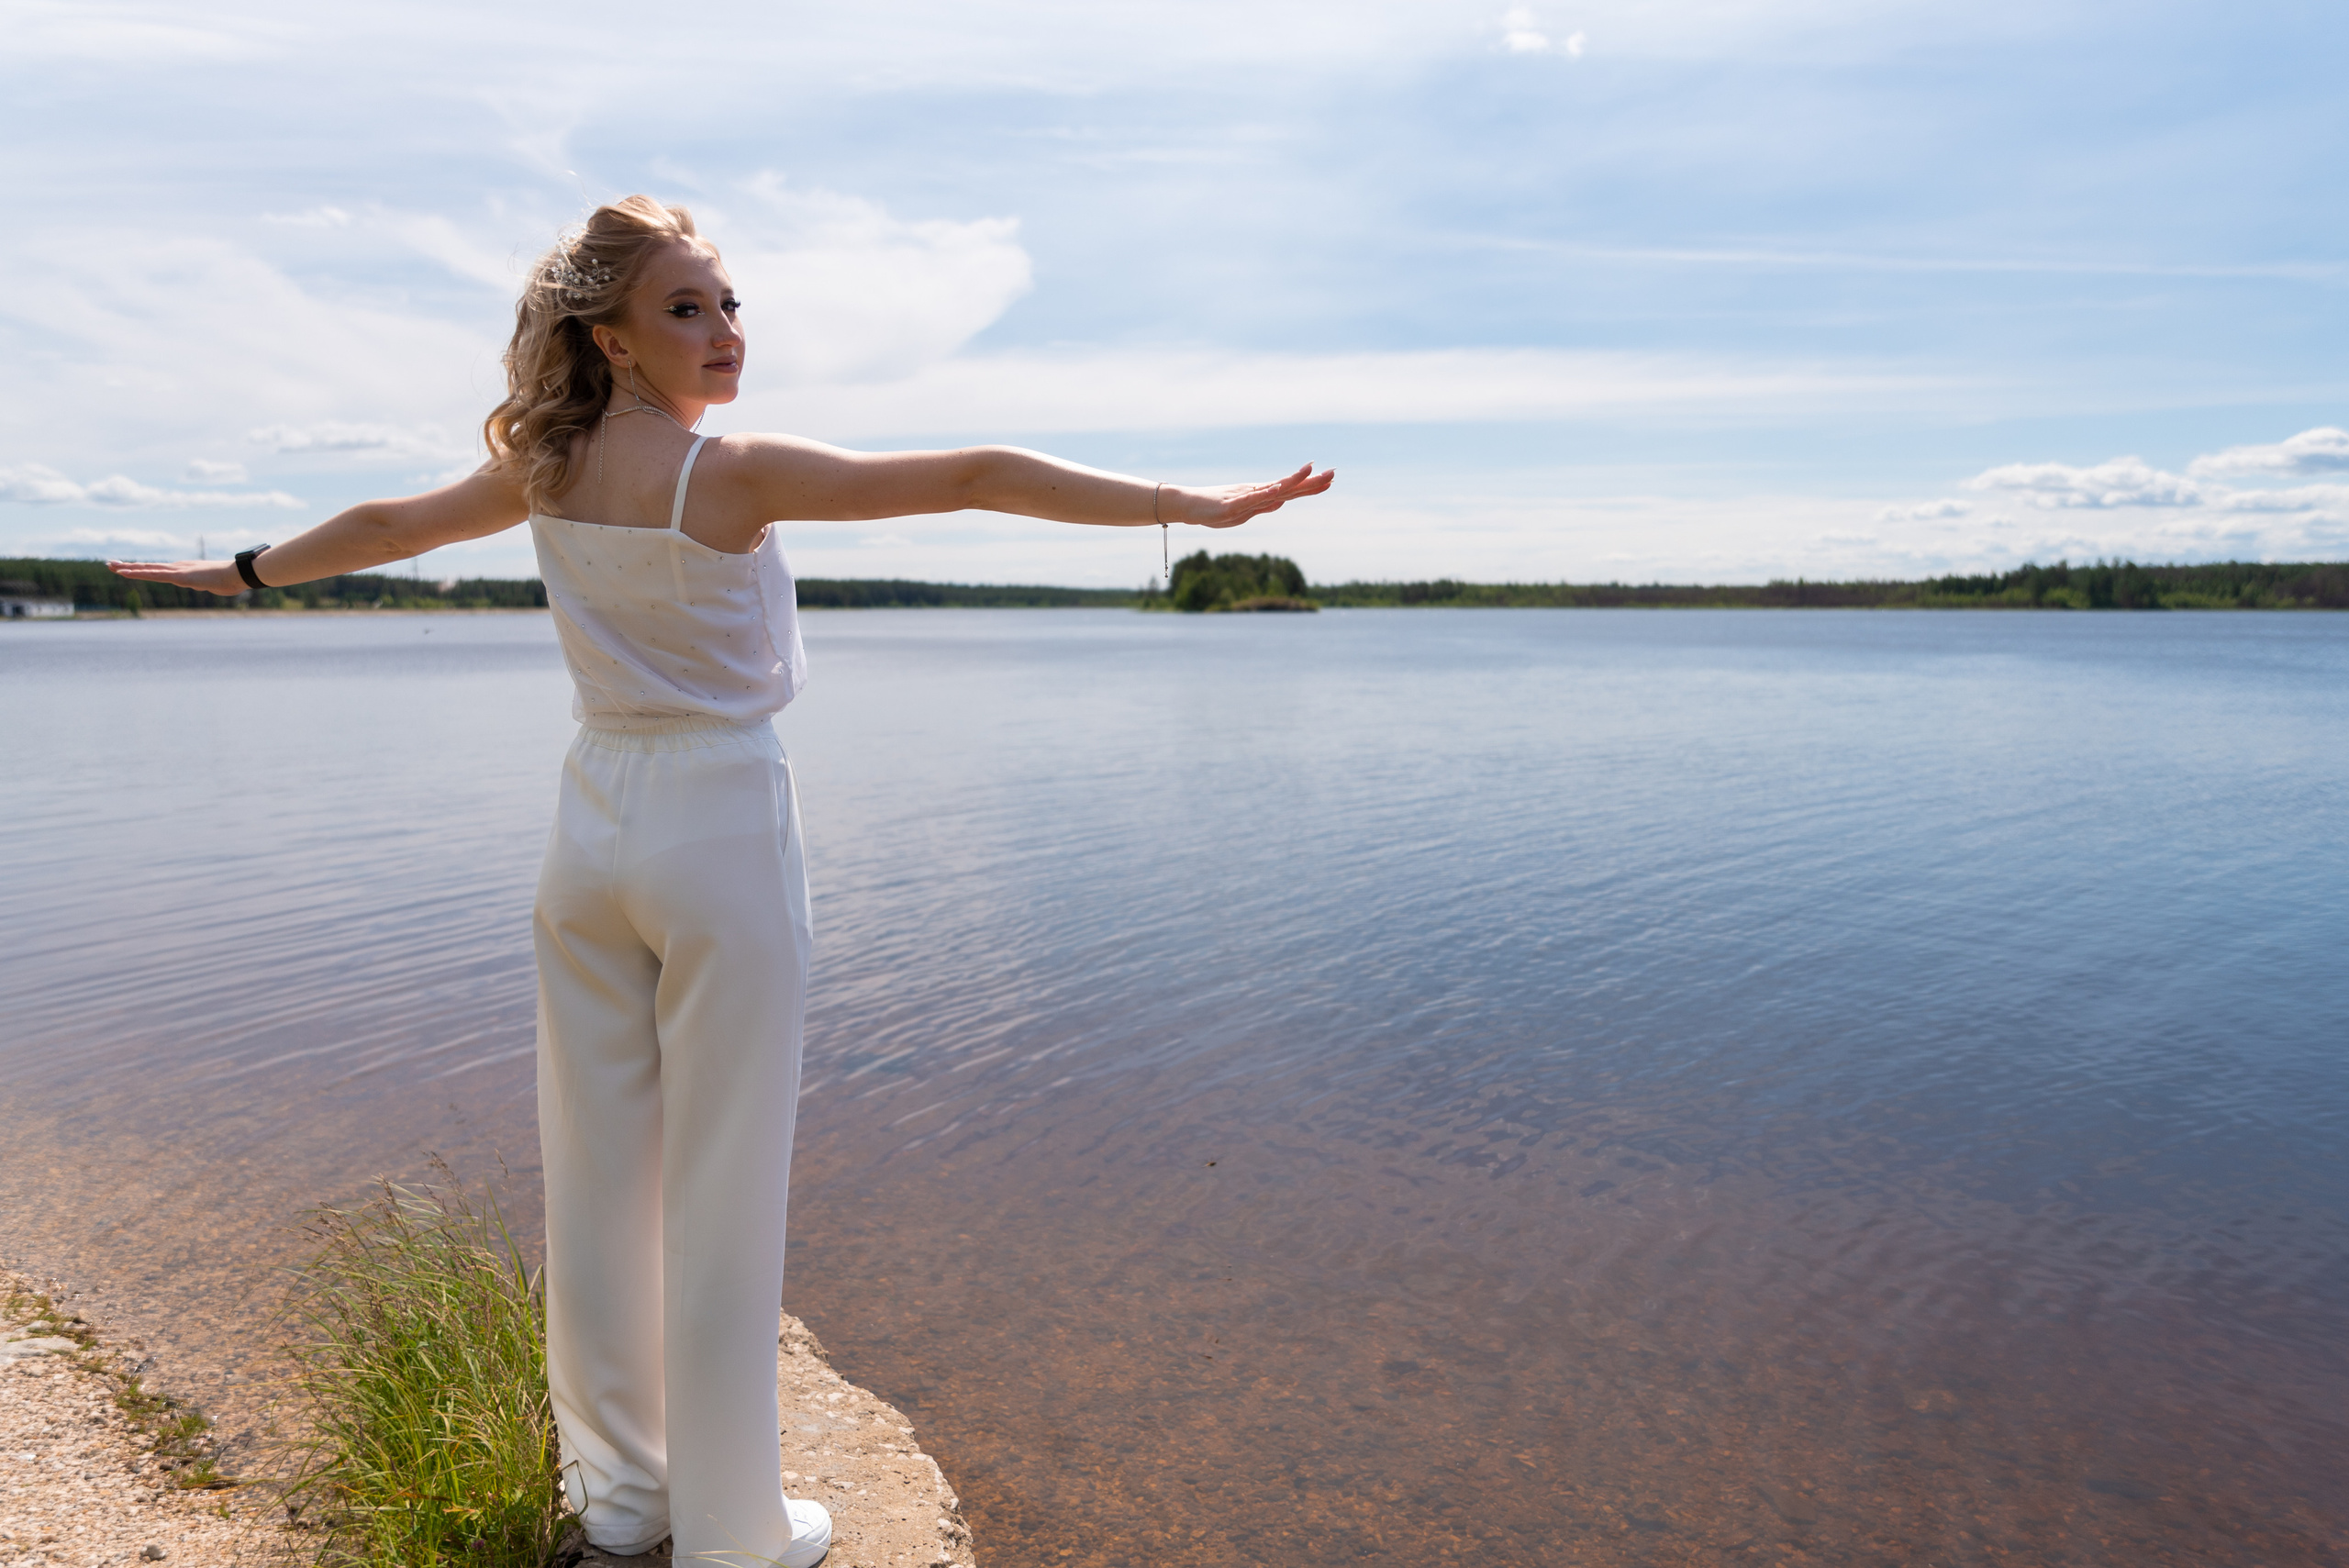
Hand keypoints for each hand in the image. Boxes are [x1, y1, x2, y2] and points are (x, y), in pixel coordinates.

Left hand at [108, 559, 251, 595]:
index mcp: (183, 570)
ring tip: (111, 567)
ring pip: (147, 570)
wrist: (237, 574)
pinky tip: (126, 574)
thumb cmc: (230, 579)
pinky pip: (154, 576)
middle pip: (148, 567)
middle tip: (109, 564)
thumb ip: (213, 584)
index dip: (142, 569)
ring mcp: (177, 571)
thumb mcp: (216, 585)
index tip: (128, 568)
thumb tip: (220, 586)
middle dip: (128, 566)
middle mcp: (177, 568)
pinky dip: (139, 574)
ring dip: (128, 569)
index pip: (158, 570)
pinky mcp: (179, 577)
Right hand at [1163, 464, 1334, 528]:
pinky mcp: (1232, 505)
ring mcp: (1244, 498)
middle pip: (1288, 487)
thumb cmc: (1214, 509)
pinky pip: (1250, 499)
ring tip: (1311, 471)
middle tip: (1334, 472)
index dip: (1310, 485)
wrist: (1187, 505)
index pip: (1291, 490)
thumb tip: (1281, 502)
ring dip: (1292, 481)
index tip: (1330, 479)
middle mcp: (1256, 493)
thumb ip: (1262, 506)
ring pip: (1273, 489)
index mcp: (1260, 496)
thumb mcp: (1244, 512)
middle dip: (1311, 481)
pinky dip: (1264, 494)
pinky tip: (1277, 489)